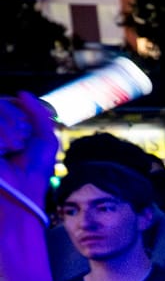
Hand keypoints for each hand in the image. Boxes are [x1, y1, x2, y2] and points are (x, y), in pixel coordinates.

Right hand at [0, 93, 58, 220]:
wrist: (22, 188)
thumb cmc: (35, 167)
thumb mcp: (44, 136)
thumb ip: (37, 112)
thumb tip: (22, 92)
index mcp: (7, 126)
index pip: (9, 102)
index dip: (19, 112)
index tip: (26, 133)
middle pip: (1, 103)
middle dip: (16, 121)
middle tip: (19, 144)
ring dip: (9, 131)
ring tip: (12, 148)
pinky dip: (1, 137)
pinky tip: (3, 152)